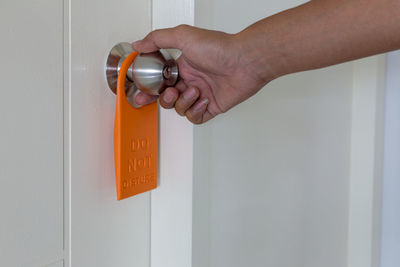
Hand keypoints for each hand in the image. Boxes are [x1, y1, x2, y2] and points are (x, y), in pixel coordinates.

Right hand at [132, 25, 268, 123]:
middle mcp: (191, 80)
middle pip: (167, 98)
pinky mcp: (212, 106)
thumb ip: (158, 39)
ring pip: (180, 108)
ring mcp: (201, 94)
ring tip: (195, 90)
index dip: (149, 89)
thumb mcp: (183, 36)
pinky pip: (196, 117)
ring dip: (184, 102)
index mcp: (183, 66)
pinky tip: (204, 100)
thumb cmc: (219, 48)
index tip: (141, 94)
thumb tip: (139, 43)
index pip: (160, 81)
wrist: (244, 61)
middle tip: (170, 92)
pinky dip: (196, 111)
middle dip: (164, 98)